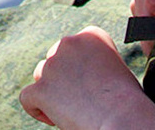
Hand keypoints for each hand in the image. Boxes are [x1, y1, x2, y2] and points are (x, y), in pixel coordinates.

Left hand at [19, 26, 154, 129]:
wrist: (123, 118)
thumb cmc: (127, 102)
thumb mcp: (115, 68)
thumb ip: (94, 62)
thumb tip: (77, 72)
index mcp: (91, 35)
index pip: (73, 49)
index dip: (78, 70)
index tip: (93, 87)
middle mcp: (70, 43)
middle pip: (54, 59)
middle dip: (62, 79)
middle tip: (81, 100)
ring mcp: (53, 65)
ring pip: (40, 75)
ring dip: (50, 91)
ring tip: (71, 110)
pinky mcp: (41, 88)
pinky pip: (27, 98)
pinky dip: (36, 109)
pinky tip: (54, 118)